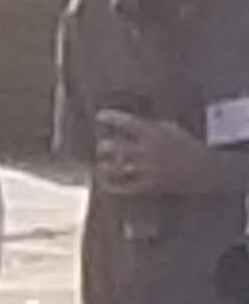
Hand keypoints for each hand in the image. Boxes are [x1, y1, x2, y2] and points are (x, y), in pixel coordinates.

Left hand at [96, 106, 226, 198]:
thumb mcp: (172, 130)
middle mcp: (146, 151)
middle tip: (102, 146)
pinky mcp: (146, 186)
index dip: (111, 118)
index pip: (127, 122)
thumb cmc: (187, 147)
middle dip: (104, 146)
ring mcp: (145, 170)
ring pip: (114, 168)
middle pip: (114, 147)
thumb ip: (151, 127)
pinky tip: (104, 181)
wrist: (202, 170)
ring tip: (102, 163)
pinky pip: (121, 187)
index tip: (100, 116)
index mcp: (154, 133)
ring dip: (105, 165)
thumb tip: (132, 124)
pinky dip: (110, 184)